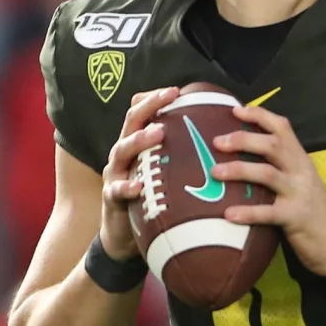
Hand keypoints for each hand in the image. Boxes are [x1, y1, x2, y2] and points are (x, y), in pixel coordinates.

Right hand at [98, 87, 179, 260]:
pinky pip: (117, 190)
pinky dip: (127, 187)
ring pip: (122, 150)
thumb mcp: (163, 174)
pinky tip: (138, 186)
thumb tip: (214, 142)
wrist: (123, 236)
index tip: (177, 90)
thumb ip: (178, 157)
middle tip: (169, 97)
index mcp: (137, 145)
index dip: (155, 99)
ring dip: (140, 140)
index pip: (142, 113)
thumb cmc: (149, 199)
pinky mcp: (111, 198)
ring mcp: (115, 174)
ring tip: (157, 133)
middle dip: (149, 106)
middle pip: (131, 122)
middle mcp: (123, 154)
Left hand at [212, 106, 325, 277]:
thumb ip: (282, 169)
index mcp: (301, 160)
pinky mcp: (296, 217)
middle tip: (217, 142)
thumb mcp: (302, 182)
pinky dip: (247, 212)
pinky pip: (268, 213)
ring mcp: (299, 194)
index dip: (259, 116)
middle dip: (243, 140)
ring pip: (267, 174)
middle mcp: (301, 172)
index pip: (282, 128)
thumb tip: (245, 159)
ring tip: (215, 172)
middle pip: (272, 146)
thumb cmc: (314, 212)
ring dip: (239, 170)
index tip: (235, 110)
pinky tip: (229, 214)